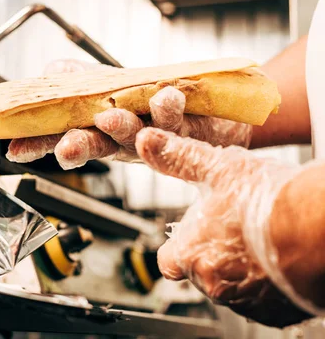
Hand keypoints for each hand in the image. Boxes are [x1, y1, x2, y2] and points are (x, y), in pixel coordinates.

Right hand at [6, 60, 251, 169]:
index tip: (16, 152)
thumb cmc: (148, 97)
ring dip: (121, 128)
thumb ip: (75, 79)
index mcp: (97, 128)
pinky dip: (167, 109)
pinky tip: (164, 97)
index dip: (38, 145)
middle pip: (95, 146)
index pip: (61, 137)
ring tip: (110, 117)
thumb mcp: (105, 83)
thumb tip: (50, 71)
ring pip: (136, 138)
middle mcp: (122, 138)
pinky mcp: (187, 132)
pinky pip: (177, 123)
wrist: (208, 104)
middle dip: (78, 148)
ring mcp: (154, 138)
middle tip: (65, 151)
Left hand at [135, 127, 312, 326]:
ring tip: (259, 238)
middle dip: (213, 252)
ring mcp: (246, 301)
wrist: (322, 231)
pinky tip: (278, 256)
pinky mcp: (276, 311)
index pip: (168, 260)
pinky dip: (265, 281)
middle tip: (235, 227)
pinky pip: (262, 299)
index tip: (195, 230)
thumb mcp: (218, 169)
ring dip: (239, 267)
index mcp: (190, 254)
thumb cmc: (269, 201)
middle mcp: (213, 285)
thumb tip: (146, 141)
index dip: (180, 243)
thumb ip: (178, 158)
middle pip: (201, 272)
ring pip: (232, 286)